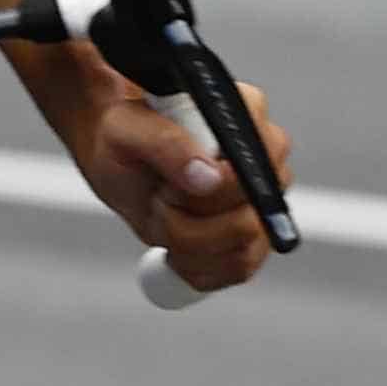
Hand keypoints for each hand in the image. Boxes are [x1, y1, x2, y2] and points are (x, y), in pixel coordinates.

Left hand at [69, 77, 290, 293]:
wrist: (119, 165)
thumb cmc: (125, 138)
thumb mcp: (124, 128)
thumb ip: (164, 142)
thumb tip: (208, 176)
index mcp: (247, 115)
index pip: (257, 163)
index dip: (213, 186)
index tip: (170, 185)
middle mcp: (267, 159)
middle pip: (249, 216)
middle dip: (187, 218)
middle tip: (160, 195)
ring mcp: (266, 203)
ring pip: (242, 250)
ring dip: (187, 243)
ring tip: (165, 214)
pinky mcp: (255, 240)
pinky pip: (236, 270)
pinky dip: (195, 266)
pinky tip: (175, 245)